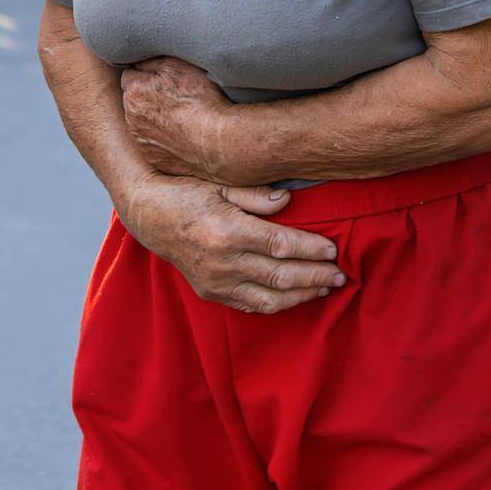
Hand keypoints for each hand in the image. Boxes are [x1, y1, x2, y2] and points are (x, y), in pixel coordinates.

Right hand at [114, 171, 347, 313]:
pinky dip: (277, 304)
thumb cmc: (187, 192)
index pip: (279, 245)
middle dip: (315, 275)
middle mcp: (223, 261)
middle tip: (341, 274)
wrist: (149, 215)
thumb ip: (255, 194)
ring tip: (326, 288)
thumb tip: (289, 200)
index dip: (310, 249)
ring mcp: (216, 282)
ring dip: (302, 295)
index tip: (333, 249)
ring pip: (269, 298)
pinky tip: (295, 296)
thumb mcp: (219, 183)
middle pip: (280, 275)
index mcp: (227, 230)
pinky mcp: (212, 293)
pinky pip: (251, 306)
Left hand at [120, 56, 232, 180]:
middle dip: (147, 96)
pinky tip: (182, 134)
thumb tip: (139, 62)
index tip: (164, 77)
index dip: (147, 74)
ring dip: (155, 118)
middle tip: (174, 95)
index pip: (130, 75)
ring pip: (143, 124)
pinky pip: (155, 144)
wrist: (218, 142)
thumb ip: (151, 60)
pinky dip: (164, 139)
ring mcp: (143, 143)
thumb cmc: (200, 100)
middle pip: (134, 100)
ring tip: (181, 116)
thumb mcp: (177, 65)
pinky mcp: (156, 159)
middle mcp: (132, 120)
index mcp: (134, 93)